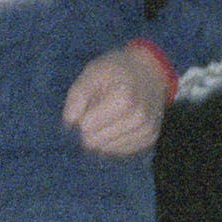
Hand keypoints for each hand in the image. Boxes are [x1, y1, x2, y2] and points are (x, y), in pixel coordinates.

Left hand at [62, 41, 170, 156]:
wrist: (151, 72)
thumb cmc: (117, 70)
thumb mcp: (93, 72)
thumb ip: (77, 95)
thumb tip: (69, 122)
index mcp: (125, 98)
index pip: (86, 126)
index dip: (82, 114)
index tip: (92, 99)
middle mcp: (139, 117)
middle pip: (94, 141)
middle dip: (90, 127)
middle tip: (100, 107)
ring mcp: (146, 130)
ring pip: (105, 149)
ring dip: (102, 133)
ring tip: (111, 112)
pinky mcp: (149, 139)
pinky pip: (118, 151)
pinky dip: (112, 139)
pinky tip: (117, 123)